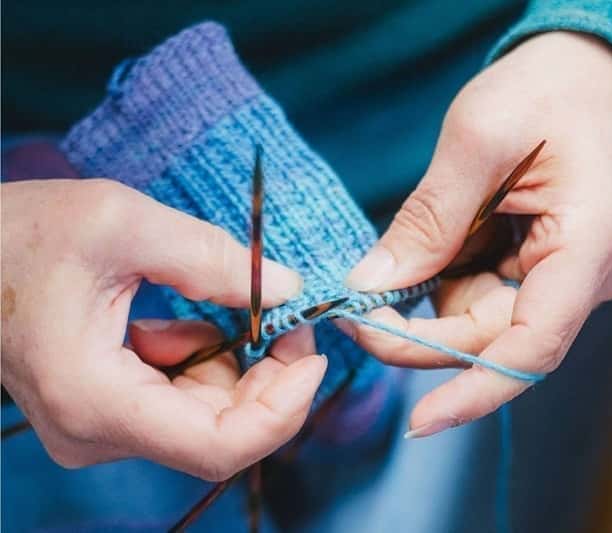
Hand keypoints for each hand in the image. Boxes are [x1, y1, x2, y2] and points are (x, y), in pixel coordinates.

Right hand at [1, 179, 325, 479]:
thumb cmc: (22, 233)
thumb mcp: (124, 224)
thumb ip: (213, 259)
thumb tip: (287, 288)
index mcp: (95, 399)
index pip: (217, 447)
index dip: (283, 410)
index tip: (313, 356)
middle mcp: (95, 431)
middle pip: (220, 432)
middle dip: (269, 378)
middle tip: (288, 318)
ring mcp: (99, 425)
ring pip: (205, 416)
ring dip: (235, 364)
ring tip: (225, 304)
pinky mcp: (106, 409)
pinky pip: (180, 399)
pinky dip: (203, 360)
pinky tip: (183, 319)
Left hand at [343, 32, 611, 436]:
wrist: (581, 74)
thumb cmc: (544, 92)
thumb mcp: (476, 140)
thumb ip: (429, 220)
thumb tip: (370, 288)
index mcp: (587, 248)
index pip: (535, 346)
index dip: (477, 389)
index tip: (420, 419)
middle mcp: (579, 278)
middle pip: (495, 340)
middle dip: (421, 337)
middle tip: (351, 315)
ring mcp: (557, 278)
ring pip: (479, 324)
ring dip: (422, 309)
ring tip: (375, 278)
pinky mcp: (531, 269)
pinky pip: (477, 296)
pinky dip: (436, 285)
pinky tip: (413, 259)